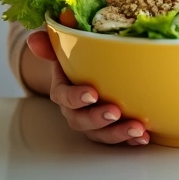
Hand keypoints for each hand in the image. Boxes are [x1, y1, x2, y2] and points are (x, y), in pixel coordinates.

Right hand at [26, 31, 148, 144]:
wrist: (82, 76)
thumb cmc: (73, 62)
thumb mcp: (62, 49)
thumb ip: (49, 44)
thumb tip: (34, 39)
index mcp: (63, 91)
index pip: (64, 96)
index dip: (76, 97)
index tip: (91, 94)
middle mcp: (75, 111)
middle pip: (82, 120)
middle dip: (98, 119)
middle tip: (114, 112)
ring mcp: (91, 123)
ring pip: (100, 133)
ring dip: (118, 133)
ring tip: (137, 129)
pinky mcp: (108, 130)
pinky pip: (117, 139)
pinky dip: (130, 140)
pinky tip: (144, 137)